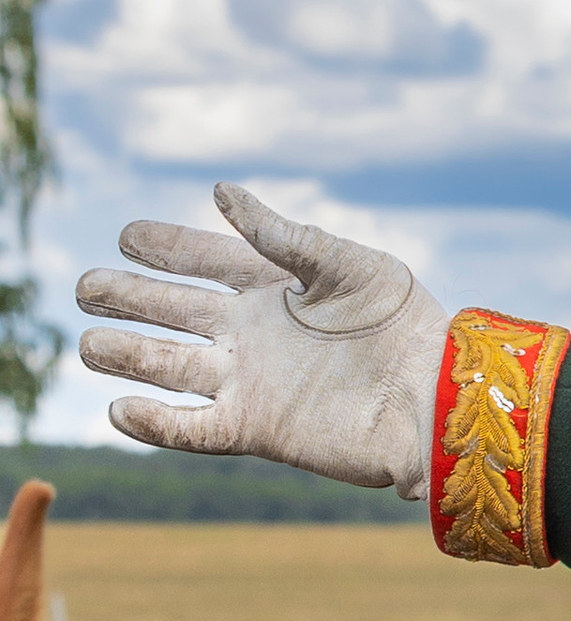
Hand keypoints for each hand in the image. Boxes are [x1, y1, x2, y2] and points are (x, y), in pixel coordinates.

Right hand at [77, 187, 448, 497]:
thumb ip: (282, 237)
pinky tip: (119, 408)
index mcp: (277, 291)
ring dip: (127, 355)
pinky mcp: (257, 429)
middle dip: (130, 297)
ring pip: (171, 366)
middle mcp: (256, 336)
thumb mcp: (348, 265)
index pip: (206, 263)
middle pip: (176, 312)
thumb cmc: (406, 326)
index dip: (167, 248)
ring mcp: (252, 383)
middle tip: (85, 284)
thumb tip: (219, 192)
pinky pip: (192, 428)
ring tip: (86, 344)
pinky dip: (154, 423)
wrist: (434, 398)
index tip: (128, 235)